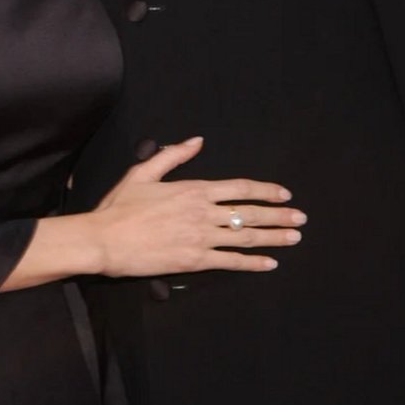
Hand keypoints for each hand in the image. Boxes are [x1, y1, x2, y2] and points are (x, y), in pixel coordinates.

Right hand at [90, 136, 305, 276]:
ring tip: (294, 237)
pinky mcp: (194, 261)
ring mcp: (200, 238)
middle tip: (300, 218)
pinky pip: (230, 262)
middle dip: (278, 215)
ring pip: (245, 237)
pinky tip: (270, 263)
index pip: (239, 188)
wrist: (104, 239)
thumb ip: (173, 155)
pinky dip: (252, 263)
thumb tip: (196, 141)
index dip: (265, 191)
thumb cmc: (121, 206)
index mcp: (193, 189)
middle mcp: (202, 213)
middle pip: (249, 212)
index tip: (284, 194)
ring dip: (273, 237)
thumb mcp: (144, 172)